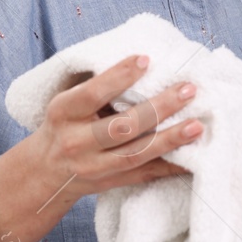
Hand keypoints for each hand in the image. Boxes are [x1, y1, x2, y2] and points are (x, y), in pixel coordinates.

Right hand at [0, 54, 200, 241]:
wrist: (45, 172)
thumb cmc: (65, 124)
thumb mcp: (67, 102)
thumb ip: (97, 87)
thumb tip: (145, 61)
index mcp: (63, 113)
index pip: (92, 94)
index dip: (119, 77)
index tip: (147, 59)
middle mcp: (76, 142)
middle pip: (121, 126)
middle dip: (158, 108)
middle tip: (188, 90)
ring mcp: (93, 167)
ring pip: (135, 154)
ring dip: (169, 140)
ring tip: (197, 125)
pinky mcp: (110, 183)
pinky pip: (144, 176)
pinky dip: (170, 167)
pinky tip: (193, 158)